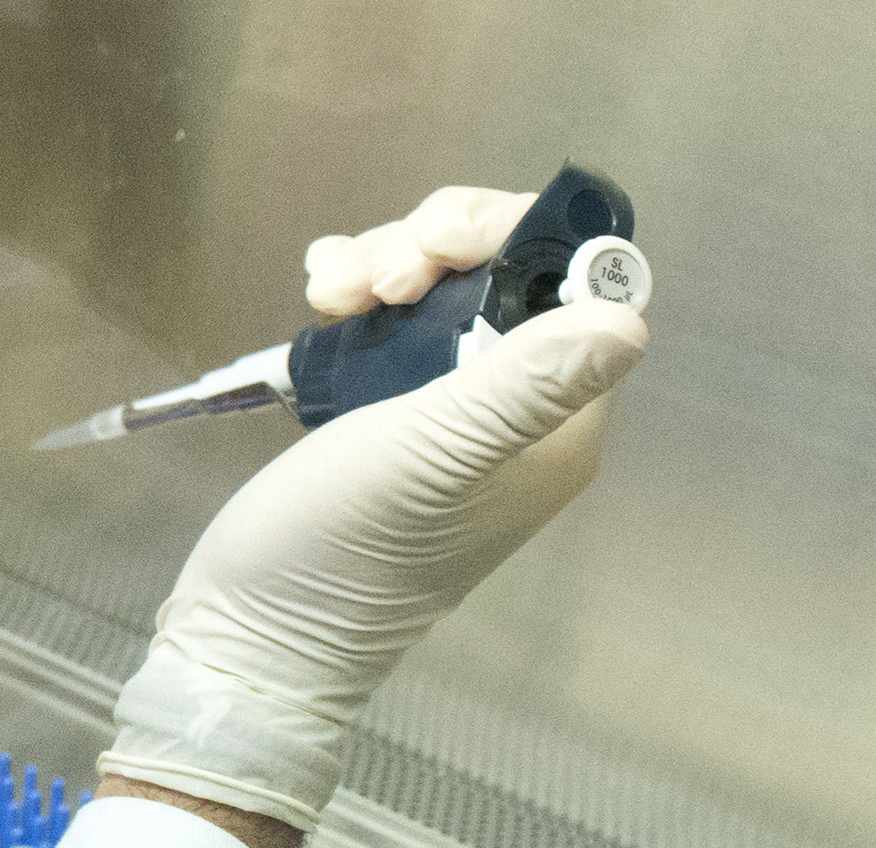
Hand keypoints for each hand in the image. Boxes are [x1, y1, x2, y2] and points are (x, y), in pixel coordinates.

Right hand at [95, 186, 649, 830]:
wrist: (247, 634)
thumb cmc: (335, 553)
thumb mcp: (427, 456)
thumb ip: (523, 386)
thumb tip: (628, 317)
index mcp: (555, 432)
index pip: (579, 293)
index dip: (515, 241)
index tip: (436, 243)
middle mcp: (520, 422)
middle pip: (507, 278)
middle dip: (433, 250)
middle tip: (372, 278)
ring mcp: (455, 419)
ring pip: (446, 293)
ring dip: (384, 265)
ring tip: (326, 294)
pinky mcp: (395, 420)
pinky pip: (400, 326)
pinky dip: (361, 296)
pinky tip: (320, 299)